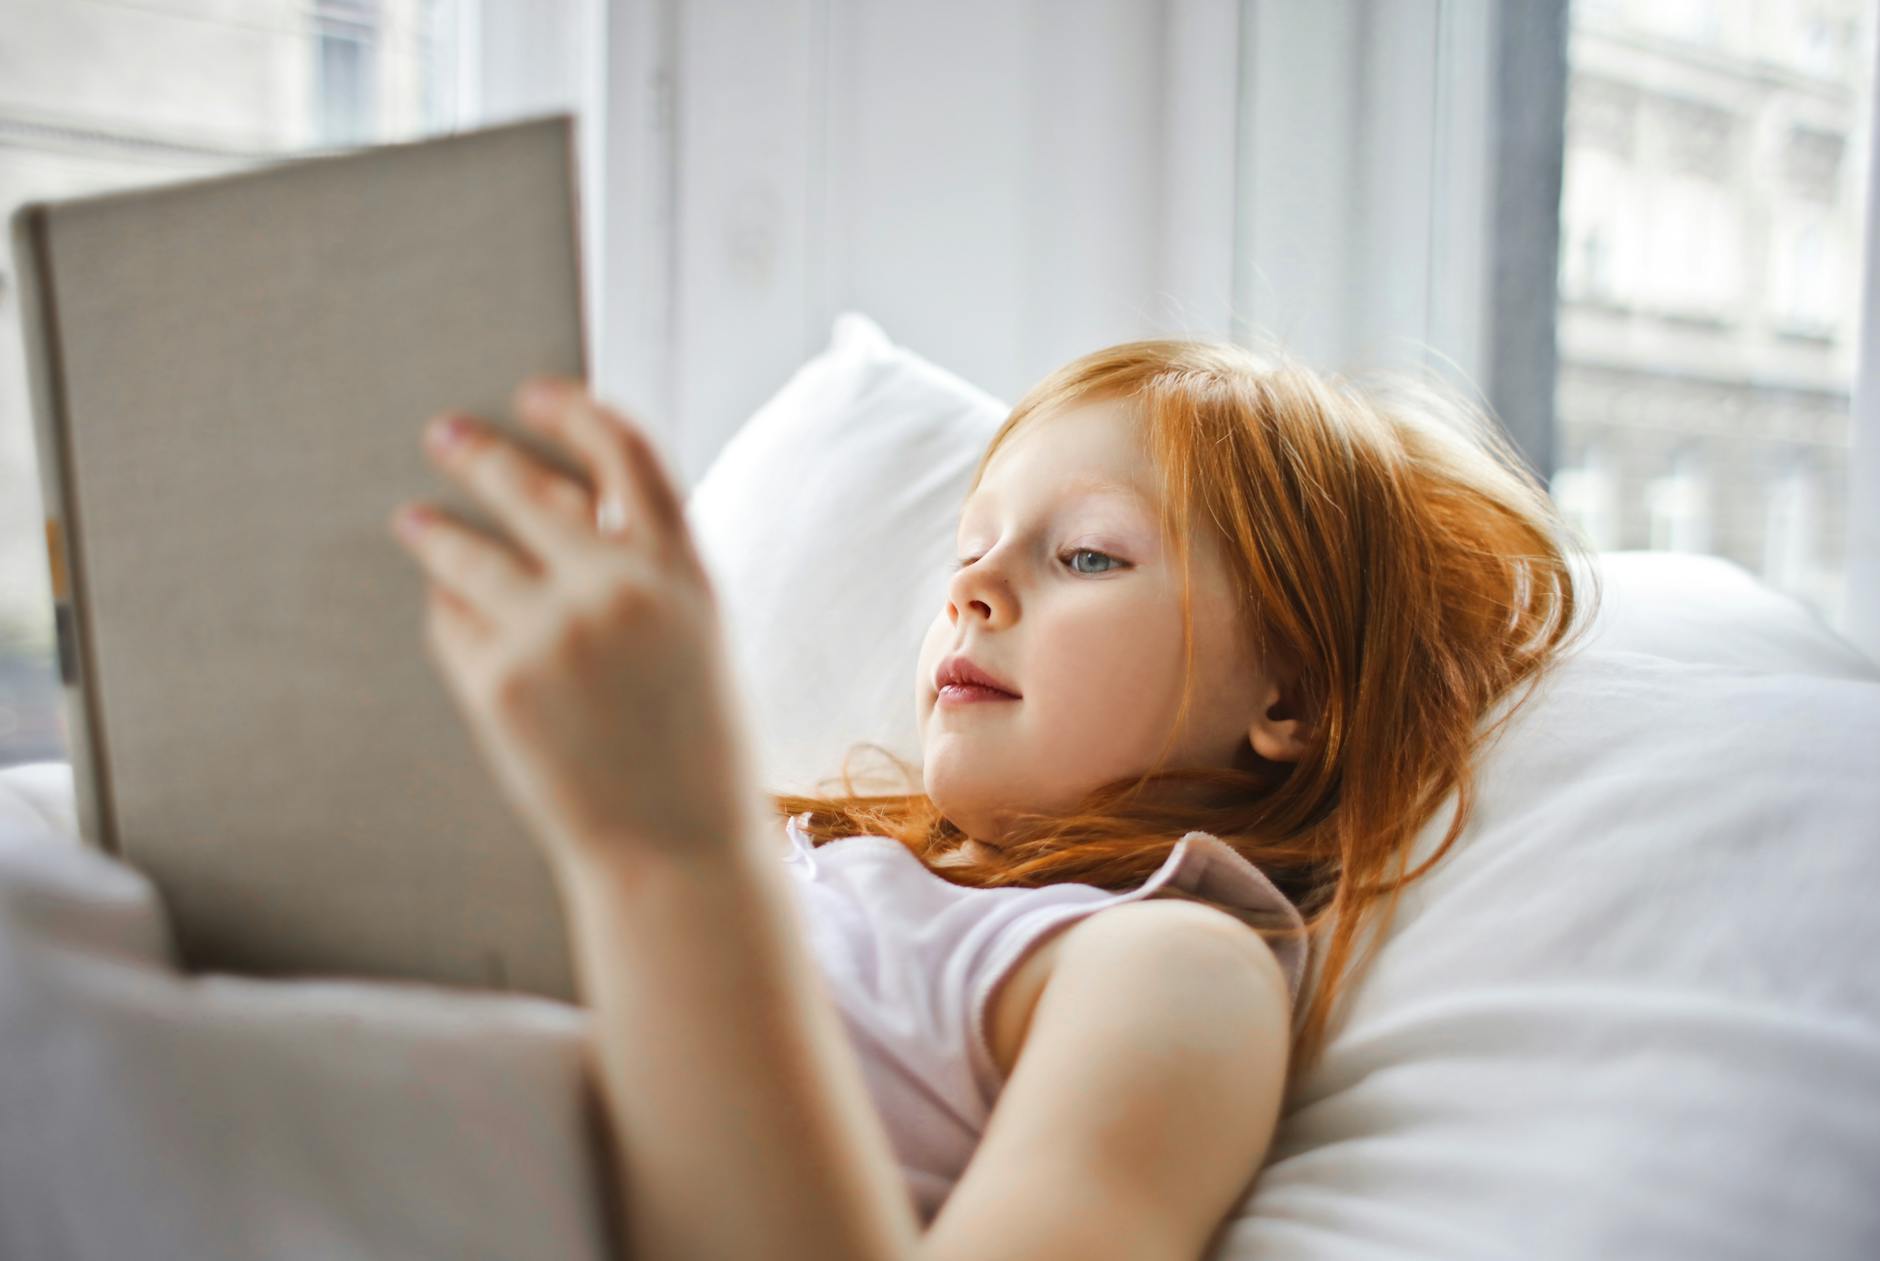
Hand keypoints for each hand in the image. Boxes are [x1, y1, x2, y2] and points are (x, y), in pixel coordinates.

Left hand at [388, 377, 764, 876]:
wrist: (675, 852)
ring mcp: (552, 633)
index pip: (625, 451)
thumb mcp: (696, 638)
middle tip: (444, 436)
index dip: (576, 412)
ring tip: (414, 520)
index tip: (536, 395)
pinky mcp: (498, 683)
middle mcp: (616, 588)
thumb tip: (565, 499)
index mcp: (682, 571)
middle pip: (529, 486)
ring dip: (437, 529)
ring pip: (469, 551)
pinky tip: (454, 619)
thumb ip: (644, 569)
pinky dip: (454, 616)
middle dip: (479, 453)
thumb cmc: (695, 749)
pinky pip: (455, 624)